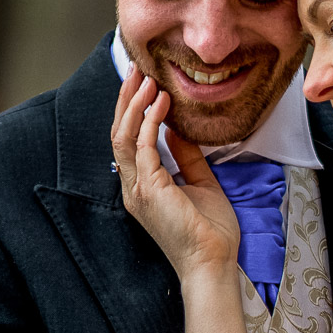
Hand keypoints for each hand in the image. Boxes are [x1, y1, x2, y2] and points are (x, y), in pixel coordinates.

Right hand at [111, 67, 240, 280]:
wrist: (213, 261)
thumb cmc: (210, 232)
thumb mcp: (201, 183)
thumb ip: (187, 156)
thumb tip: (176, 128)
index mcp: (142, 188)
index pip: (129, 142)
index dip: (133, 111)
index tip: (144, 85)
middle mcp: (132, 187)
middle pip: (119, 134)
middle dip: (127, 100)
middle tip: (136, 71)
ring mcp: (136, 189)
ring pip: (123, 136)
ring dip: (134, 104)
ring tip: (146, 79)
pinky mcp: (148, 188)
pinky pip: (143, 145)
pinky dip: (151, 119)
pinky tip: (162, 101)